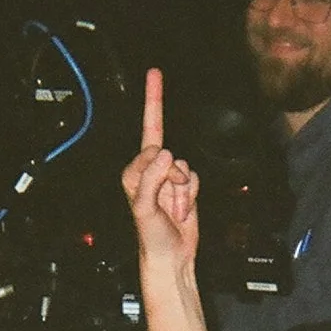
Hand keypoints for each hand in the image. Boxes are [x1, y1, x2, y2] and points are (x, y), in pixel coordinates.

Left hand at [120, 69, 199, 268]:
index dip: (153, 105)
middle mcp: (150, 171)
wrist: (171, 257)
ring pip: (185, 167)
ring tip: (173, 210)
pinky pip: (195, 178)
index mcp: (135, 171)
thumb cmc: (149, 235)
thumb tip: (168, 154)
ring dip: (183, 191)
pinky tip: (182, 210)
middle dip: (173, 179)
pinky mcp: (185, 187)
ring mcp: (168, 179)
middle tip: (162, 168)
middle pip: (169, 153)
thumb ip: (151, 178)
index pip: (148, 134)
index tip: (155, 73)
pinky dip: (192, 195)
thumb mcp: (143, 206)